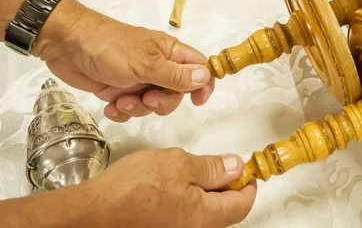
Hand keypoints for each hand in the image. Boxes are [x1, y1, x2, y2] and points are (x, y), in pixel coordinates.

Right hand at [0, 149, 256, 227]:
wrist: (93, 213)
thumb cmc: (131, 189)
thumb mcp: (178, 164)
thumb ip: (211, 167)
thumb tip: (236, 167)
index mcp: (204, 216)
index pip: (242, 205)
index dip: (249, 185)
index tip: (250, 171)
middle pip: (225, 212)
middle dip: (228, 189)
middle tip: (223, 168)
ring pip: (204, 214)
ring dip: (206, 194)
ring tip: (194, 173)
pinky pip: (185, 218)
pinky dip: (189, 201)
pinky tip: (174, 186)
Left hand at [31, 0, 214, 121]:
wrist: (66, 46)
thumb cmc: (109, 47)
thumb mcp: (146, 64)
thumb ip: (176, 75)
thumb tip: (206, 77)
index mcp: (169, 52)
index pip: (199, 68)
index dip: (203, 84)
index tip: (197, 101)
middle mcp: (158, 66)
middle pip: (177, 93)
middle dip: (162, 102)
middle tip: (147, 98)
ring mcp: (139, 79)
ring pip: (154, 104)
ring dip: (139, 108)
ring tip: (121, 101)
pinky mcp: (120, 90)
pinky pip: (132, 108)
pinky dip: (123, 111)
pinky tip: (111, 107)